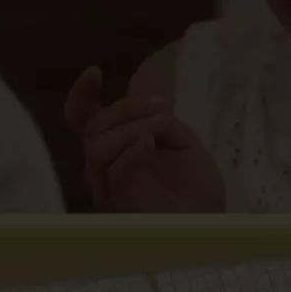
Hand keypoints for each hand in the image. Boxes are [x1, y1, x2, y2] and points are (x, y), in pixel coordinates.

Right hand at [65, 66, 225, 212]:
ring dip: (129, 128)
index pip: (83, 117)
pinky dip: (129, 150)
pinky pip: (113, 170)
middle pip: (92, 125)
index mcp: (115, 144)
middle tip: (160, 107)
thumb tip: (144, 111)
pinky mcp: (118, 201)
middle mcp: (103, 163)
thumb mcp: (180, 138)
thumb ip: (157, 120)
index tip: (94, 72)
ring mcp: (107, 184)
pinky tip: (147, 143)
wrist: (208, 219)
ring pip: (97, 145)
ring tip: (158, 131)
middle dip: (125, 108)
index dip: (82, 94)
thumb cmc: (192, 183)